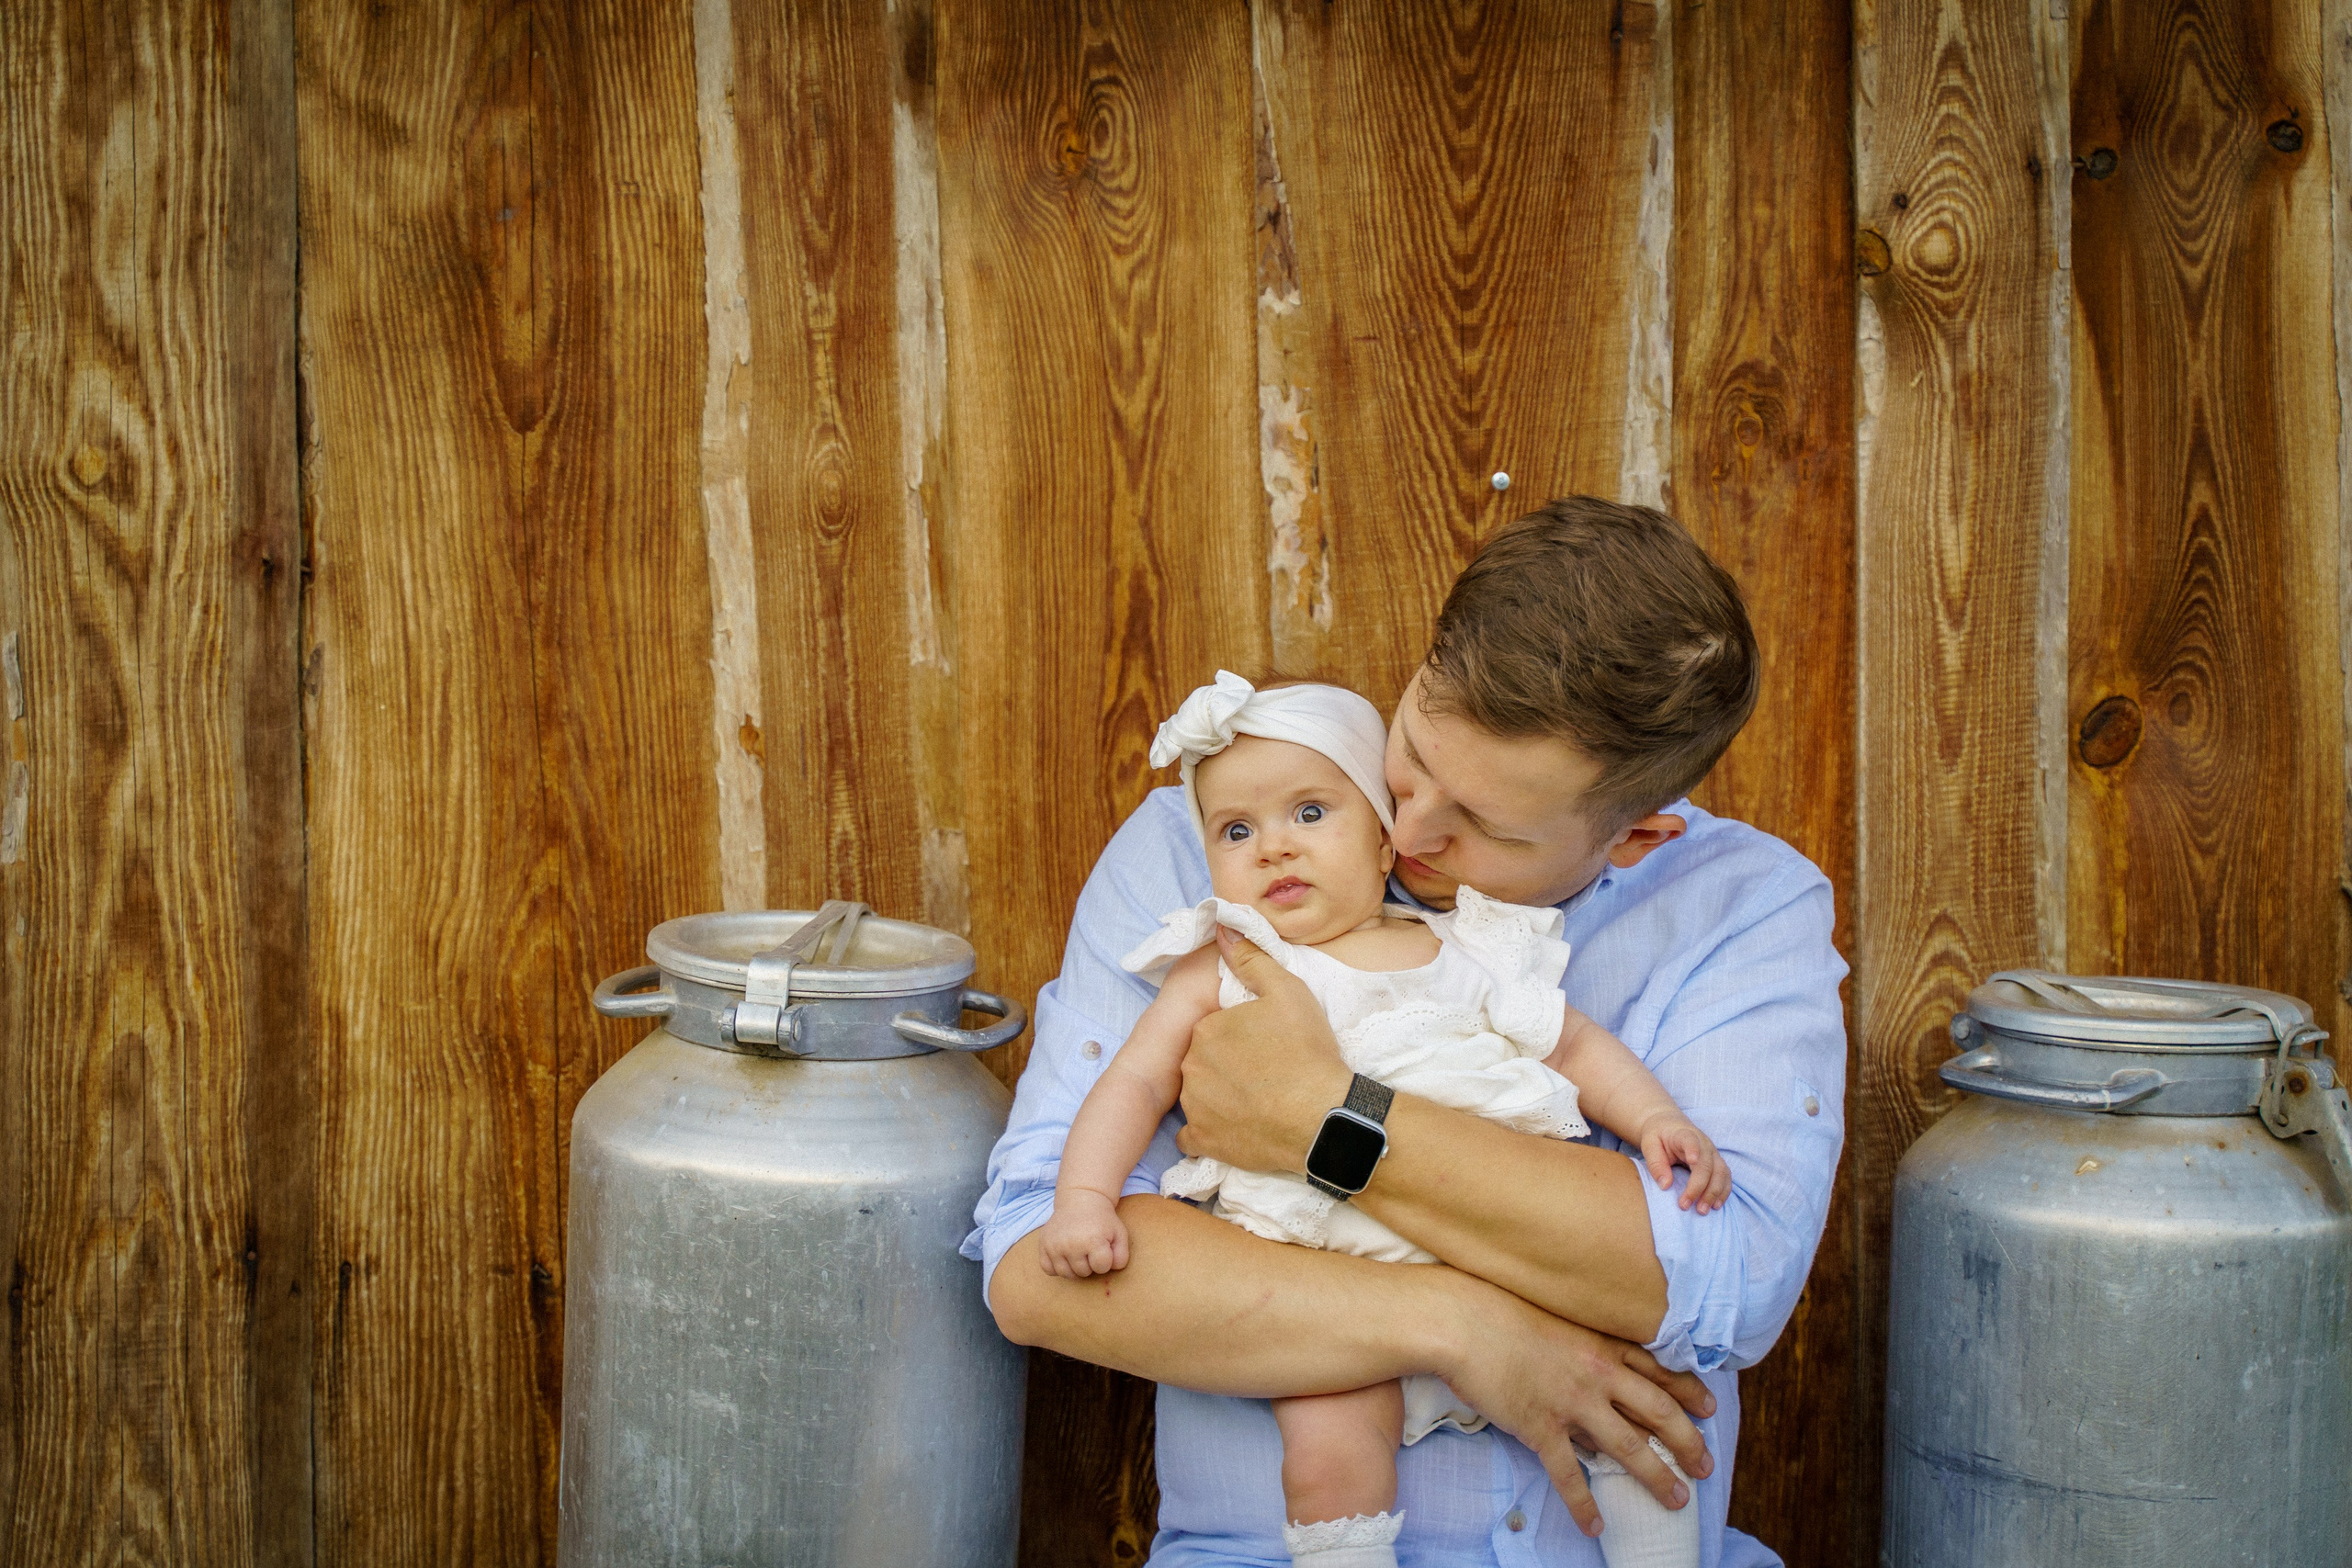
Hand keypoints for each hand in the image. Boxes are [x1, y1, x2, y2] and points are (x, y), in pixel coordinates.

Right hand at [1039, 1190, 1128, 1278]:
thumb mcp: (1120, 1234)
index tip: (1104, 1248)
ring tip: (1079, 1252)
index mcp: (1092, 1240)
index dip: (1105, 1260)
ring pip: (1066, 1274)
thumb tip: (1111, 1270)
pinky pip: (1047, 1269)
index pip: (1102, 1268)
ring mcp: (1055, 1244)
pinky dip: (1055, 1267)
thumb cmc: (1102, 1220)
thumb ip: (1121, 1256)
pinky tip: (1064, 1256)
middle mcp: (1071, 1244)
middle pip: (1083, 1273)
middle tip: (1090, 1247)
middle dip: (1090, 1264)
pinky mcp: (1043, 1244)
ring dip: (1074, 1267)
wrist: (1081, 1199)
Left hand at [1172, 929, 1352, 1173]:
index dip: (1237, 1034)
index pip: (1212, 1027)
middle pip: (1203, 1060)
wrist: (1322, 1118)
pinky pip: (1195, 1135)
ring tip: (1256, 1099)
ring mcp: (1195, 1108)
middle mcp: (1191, 1068)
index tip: (1263, 1042)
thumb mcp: (1287, 991)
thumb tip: (1223, 929)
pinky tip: (1237, 1126)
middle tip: (1263, 1070)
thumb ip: (1251, 959)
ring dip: (1218, 1096)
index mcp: (1205, 1030)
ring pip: (1199, 1095)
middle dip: (1225, 1063)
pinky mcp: (1205, 1142)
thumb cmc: (1307, 1052)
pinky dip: (1211, 1130)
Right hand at [1436, 1278, 1714, 1535]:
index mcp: (1601, 1343)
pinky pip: (1570, 1473)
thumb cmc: (1500, 1308)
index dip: (1688, 1391)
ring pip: (1629, 1447)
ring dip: (1657, 1477)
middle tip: (1706, 1465)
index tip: (1709, 1407)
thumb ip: (1581, 1346)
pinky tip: (1595, 1525)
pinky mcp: (1541, 1426)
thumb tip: (1594, 1374)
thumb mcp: (1555, 1319)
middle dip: (1688, 1442)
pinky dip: (1584, 1504)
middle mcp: (1597, 1373)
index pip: (1657, 1370)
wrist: (1462, 1319)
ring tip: (1677, 1499)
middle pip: (1658, 1411)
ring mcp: (1572, 1402)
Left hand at [1635, 1110, 1731, 1213]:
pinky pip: (1725, 1178)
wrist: (1670, 1125)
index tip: (1691, 1160)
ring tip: (1702, 1210)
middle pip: (1707, 1165)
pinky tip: (1715, 1206)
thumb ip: (1656, 1163)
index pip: (1691, 1141)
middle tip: (1685, 1206)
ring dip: (1713, 1193)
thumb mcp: (1649, 1145)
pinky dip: (1723, 1192)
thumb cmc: (1658, 1136)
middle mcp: (1704, 1143)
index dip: (1693, 1150)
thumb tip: (1665, 1186)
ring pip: (1721, 1173)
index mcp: (1684, 1135)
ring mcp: (1713, 1153)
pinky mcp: (1717, 1163)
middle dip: (1699, 1187)